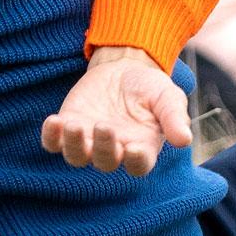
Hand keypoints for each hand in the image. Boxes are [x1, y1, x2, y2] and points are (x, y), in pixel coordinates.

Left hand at [42, 44, 192, 175]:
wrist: (123, 69)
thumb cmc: (150, 88)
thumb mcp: (168, 96)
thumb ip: (175, 117)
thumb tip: (184, 139)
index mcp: (142, 149)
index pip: (138, 165)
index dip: (136, 161)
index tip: (134, 148)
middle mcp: (114, 151)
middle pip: (105, 161)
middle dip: (103, 147)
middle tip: (105, 126)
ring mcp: (88, 141)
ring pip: (77, 156)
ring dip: (73, 145)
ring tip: (73, 125)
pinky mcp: (69, 127)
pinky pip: (54, 142)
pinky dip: (51, 137)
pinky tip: (53, 121)